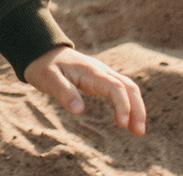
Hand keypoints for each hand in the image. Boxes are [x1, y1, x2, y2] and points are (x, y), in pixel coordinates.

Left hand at [23, 47, 145, 135]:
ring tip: (137, 131)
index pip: (115, 87)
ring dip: (136, 108)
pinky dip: (129, 103)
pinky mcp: (101, 78)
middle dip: (137, 109)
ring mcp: (103, 74)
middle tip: (138, 133)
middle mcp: (101, 71)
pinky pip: (122, 89)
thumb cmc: (44, 66)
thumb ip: (63, 93)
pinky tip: (127, 119)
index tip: (121, 124)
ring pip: (128, 87)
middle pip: (129, 87)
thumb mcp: (48, 79)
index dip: (122, 105)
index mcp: (91, 72)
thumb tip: (78, 111)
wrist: (43, 50)